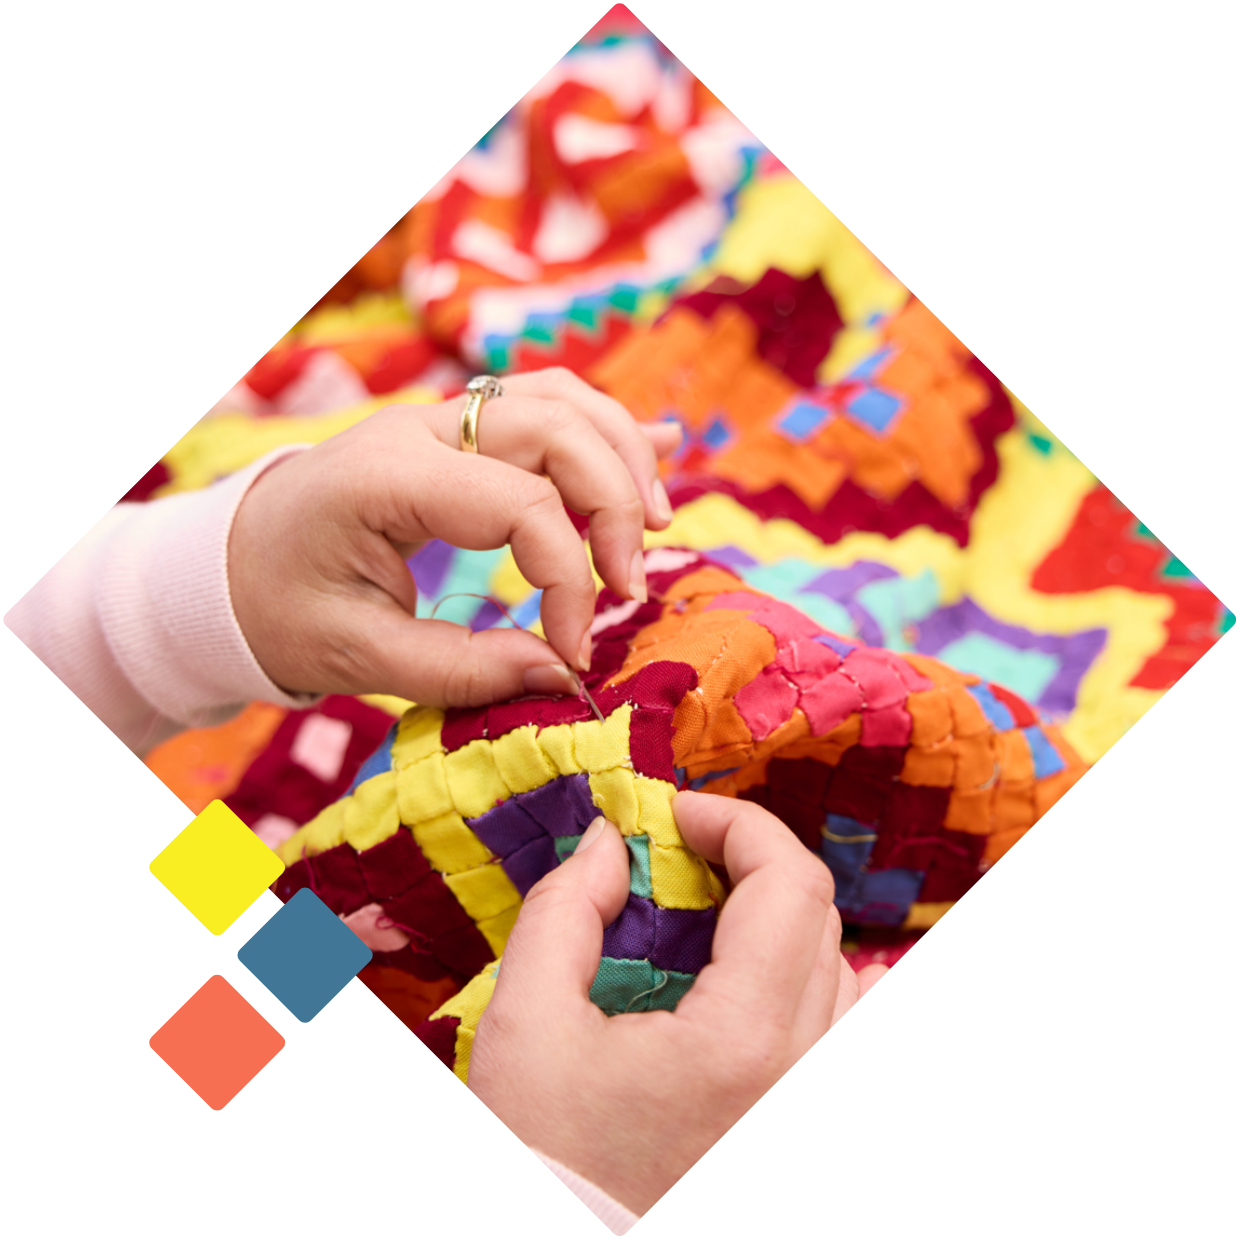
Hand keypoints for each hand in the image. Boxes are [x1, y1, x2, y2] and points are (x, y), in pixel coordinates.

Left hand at [227, 367, 681, 703]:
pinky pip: (547, 408)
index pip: (520, 505)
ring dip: (622, 455)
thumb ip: (460, 670)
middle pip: (557, 428)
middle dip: (615, 504)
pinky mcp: (461, 436)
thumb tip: (562, 675)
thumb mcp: (356, 657)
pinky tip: (659, 445)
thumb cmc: (283, 609)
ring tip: (660, 520)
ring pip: (562, 400)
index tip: (574, 652)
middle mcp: (423, 431)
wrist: (233, 565)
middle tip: (632, 587)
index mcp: (388, 476)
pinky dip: (606, 431)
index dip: (568, 581)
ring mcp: (445, 423)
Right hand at [466, 791, 886, 1216]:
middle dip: (749, 861)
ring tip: (710, 910)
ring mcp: (803, 1095)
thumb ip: (564, 910)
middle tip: (676, 854)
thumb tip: (609, 842)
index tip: (676, 814)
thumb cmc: (541, 1153)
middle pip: (817, 916)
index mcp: (741, 1042)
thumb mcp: (523, 1023)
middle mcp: (798, 1072)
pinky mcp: (790, 1111)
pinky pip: (836, 1023)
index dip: (738, 823)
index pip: (791, 884)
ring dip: (781, 916)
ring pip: (843, 969)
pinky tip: (749, 972)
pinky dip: (808, 977)